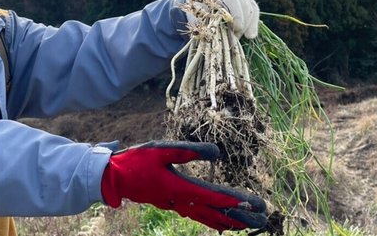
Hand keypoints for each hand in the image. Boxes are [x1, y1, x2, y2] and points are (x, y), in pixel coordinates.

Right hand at [101, 141, 266, 231]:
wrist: (114, 177)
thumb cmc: (137, 161)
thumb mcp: (162, 150)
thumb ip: (190, 150)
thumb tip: (217, 153)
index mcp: (182, 188)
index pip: (216, 197)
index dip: (237, 201)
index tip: (257, 205)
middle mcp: (182, 201)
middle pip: (216, 214)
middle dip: (240, 218)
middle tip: (262, 222)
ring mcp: (177, 205)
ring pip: (208, 218)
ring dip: (229, 222)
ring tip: (247, 227)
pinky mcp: (172, 204)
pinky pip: (198, 217)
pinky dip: (213, 221)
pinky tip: (220, 224)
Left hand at [189, 0, 259, 38]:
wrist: (199, 5)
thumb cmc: (197, 14)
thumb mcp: (200, 18)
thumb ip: (211, 25)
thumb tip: (223, 38)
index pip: (233, 1)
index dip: (237, 16)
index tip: (236, 31)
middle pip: (245, 5)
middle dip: (243, 23)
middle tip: (237, 36)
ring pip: (252, 8)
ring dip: (249, 25)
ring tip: (243, 37)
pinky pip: (254, 10)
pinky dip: (253, 23)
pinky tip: (250, 35)